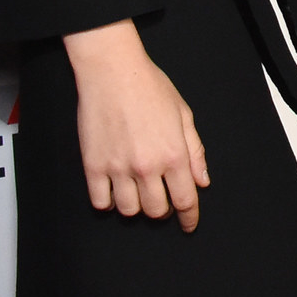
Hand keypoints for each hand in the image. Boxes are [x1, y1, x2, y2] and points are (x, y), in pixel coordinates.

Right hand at [63, 20, 208, 230]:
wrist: (113, 71)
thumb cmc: (150, 87)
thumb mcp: (183, 114)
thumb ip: (195, 151)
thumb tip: (202, 181)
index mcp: (174, 154)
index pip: (185, 200)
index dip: (189, 218)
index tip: (188, 224)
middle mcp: (147, 166)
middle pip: (156, 211)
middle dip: (163, 209)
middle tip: (161, 197)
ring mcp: (118, 168)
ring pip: (129, 211)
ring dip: (136, 206)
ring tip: (137, 191)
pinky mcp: (93, 166)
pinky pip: (100, 202)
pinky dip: (108, 202)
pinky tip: (114, 190)